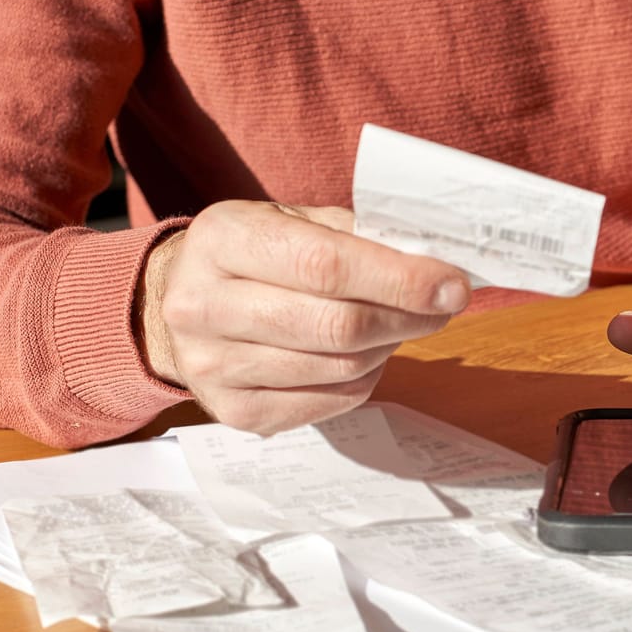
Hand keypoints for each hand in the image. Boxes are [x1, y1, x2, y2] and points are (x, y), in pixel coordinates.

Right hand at [138, 201, 470, 434]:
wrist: (181, 302)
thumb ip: (356, 234)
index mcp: (222, 239)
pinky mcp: (233, 412)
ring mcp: (212, 365)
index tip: (451, 284)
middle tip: (442, 307)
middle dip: (406, 317)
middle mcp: (203, 304)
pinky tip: (366, 354)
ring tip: (398, 324)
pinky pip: (330, 402)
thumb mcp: (291, 220)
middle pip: (337, 325)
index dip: (399, 279)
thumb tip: (433, 261)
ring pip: (339, 367)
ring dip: (389, 347)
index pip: (325, 265)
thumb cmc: (255, 255)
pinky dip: (365, 378)